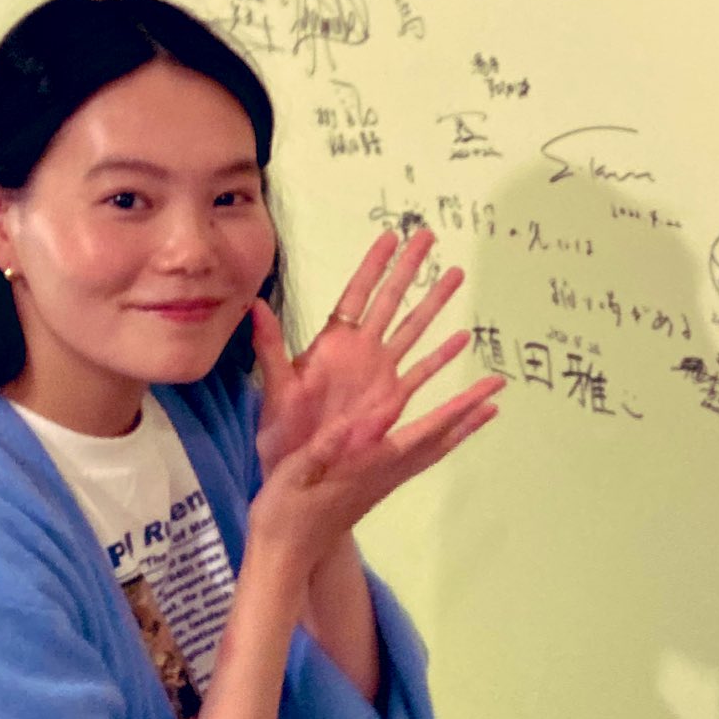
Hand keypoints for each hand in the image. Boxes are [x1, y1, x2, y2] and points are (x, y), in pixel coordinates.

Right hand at [246, 366, 501, 574]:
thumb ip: (322, 448)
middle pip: (439, 441)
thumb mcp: (292, 474)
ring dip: (460, 427)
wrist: (285, 556)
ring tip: (485, 406)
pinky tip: (441, 432)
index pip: (423, 434)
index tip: (486, 394)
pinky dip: (438, 440)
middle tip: (498, 388)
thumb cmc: (283, 513)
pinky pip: (418, 458)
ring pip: (432, 451)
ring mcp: (384, 482)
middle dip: (469, 413)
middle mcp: (386, 474)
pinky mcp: (376, 487)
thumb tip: (353, 422)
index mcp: (369, 465)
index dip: (456, 411)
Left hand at [253, 228, 481, 479]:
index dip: (374, 265)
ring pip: (413, 330)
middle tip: (430, 236)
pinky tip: (462, 339)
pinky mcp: (391, 401)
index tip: (392, 235)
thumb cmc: (281, 436)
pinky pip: (421, 371)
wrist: (298, 482)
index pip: (357, 294)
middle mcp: (360, 354)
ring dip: (435, 303)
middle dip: (411, 268)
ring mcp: (378, 375)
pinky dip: (442, 355)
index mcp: (334, 346)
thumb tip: (255, 305)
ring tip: (455, 275)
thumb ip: (270, 347)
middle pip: (391, 301)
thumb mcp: (275, 391)